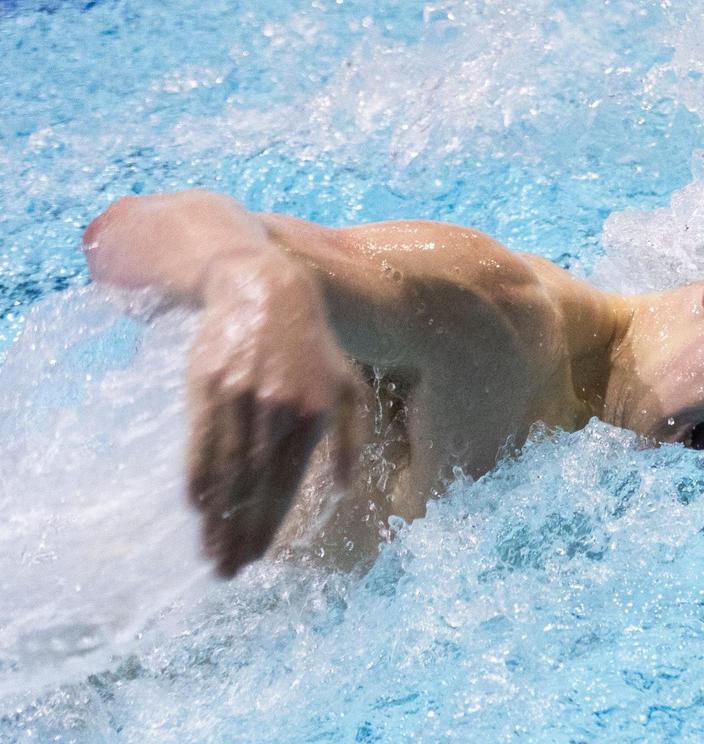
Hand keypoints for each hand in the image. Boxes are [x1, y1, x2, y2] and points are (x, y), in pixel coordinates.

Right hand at [186, 252, 363, 576]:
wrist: (264, 291)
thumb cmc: (314, 346)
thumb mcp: (349, 387)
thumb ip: (349, 439)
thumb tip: (343, 488)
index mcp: (313, 416)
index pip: (286, 485)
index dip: (269, 525)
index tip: (257, 559)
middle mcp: (276, 412)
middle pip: (253, 487)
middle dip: (239, 533)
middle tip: (227, 571)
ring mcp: (239, 399)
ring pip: (225, 470)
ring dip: (216, 517)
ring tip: (210, 551)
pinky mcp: (208, 386)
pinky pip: (199, 442)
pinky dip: (197, 477)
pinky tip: (196, 507)